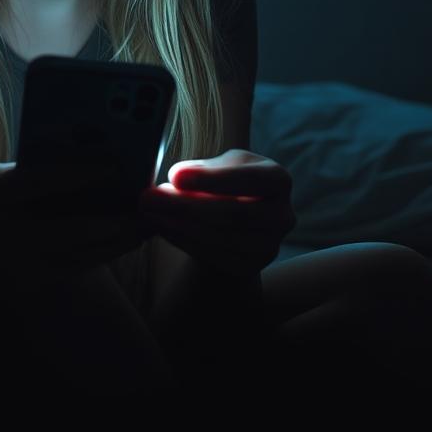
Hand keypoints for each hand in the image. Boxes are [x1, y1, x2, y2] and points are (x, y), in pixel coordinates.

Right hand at [0, 161, 147, 294]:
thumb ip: (30, 167)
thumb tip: (84, 153)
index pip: (43, 181)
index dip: (83, 172)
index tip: (118, 165)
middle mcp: (6, 236)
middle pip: (75, 228)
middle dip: (116, 218)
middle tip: (146, 204)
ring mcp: (21, 267)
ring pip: (85, 254)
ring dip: (121, 239)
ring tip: (147, 222)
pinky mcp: (36, 287)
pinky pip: (82, 268)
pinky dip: (109, 253)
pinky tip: (128, 239)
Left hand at [137, 149, 294, 279]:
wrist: (236, 216)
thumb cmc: (228, 181)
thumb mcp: (220, 164)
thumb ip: (202, 169)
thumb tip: (177, 178)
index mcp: (278, 180)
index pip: (248, 179)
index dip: (211, 179)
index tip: (175, 176)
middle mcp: (282, 215)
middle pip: (233, 213)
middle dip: (185, 206)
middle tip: (149, 198)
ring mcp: (270, 245)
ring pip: (220, 238)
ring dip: (178, 225)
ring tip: (150, 212)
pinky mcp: (251, 266)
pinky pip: (213, 256)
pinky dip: (183, 241)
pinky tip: (163, 227)